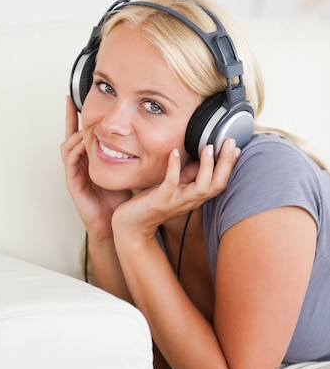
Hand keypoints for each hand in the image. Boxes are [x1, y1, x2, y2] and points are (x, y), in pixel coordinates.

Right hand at [60, 96, 131, 239]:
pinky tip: (84, 144)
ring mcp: (75, 173)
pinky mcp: (74, 184)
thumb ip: (131, 151)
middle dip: (69, 117)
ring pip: (67, 147)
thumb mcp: (128, 168)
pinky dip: (76, 151)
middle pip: (69, 135)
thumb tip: (148, 133)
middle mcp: (80, 163)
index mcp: (90, 158)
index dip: (78, 116)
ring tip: (84, 126)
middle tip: (69, 100)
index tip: (76, 97)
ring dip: (75, 134)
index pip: (82, 132)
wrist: (118, 223)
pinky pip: (70, 163)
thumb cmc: (121, 198)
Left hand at [111, 140, 239, 237]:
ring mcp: (176, 202)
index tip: (237, 148)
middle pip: (217, 185)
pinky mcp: (160, 201)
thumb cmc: (152, 203)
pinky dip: (174, 167)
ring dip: (206, 166)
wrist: (132, 226)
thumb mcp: (175, 187)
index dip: (230, 167)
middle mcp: (190, 201)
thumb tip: (203, 157)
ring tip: (208, 147)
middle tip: (230, 142)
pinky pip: (171, 184)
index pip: (220, 183)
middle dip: (226, 164)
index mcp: (195, 197)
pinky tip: (174, 152)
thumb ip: (189, 175)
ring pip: (201, 187)